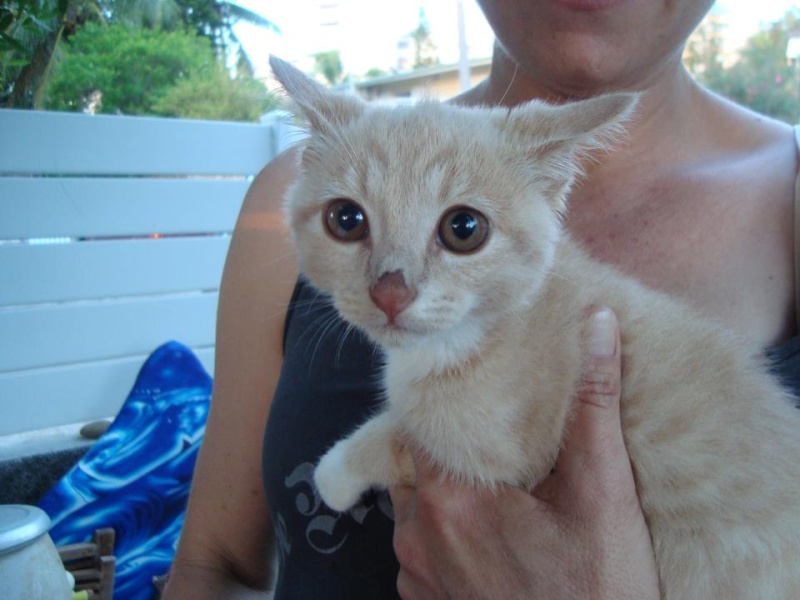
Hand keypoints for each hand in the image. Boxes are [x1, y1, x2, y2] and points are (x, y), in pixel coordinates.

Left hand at [389, 307, 659, 599]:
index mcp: (448, 499)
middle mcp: (416, 537)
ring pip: (414, 507)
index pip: (415, 424)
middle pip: (413, 464)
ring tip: (492, 484)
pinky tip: (487, 536)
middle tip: (489, 437)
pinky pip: (419, 551)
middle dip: (446, 447)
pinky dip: (443, 534)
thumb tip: (596, 324)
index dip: (439, 403)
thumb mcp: (603, 493)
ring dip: (444, 492)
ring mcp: (417, 578)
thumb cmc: (598, 589)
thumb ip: (592, 405)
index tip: (464, 390)